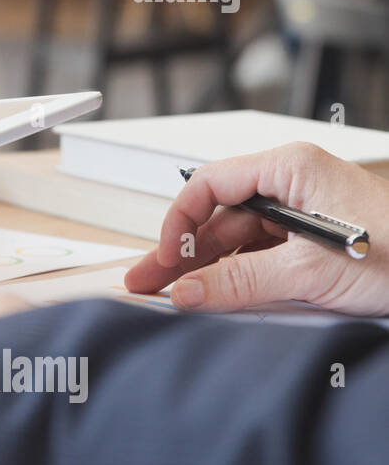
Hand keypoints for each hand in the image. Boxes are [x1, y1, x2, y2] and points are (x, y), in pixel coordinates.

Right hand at [125, 142, 388, 314]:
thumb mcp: (309, 273)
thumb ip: (239, 282)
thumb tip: (188, 292)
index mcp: (289, 168)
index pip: (208, 185)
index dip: (177, 222)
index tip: (162, 257)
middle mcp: (293, 183)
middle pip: (218, 214)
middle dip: (183, 251)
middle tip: (150, 282)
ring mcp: (303, 210)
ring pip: (238, 237)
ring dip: (209, 267)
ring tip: (180, 296)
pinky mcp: (314, 238)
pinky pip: (262, 252)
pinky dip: (239, 274)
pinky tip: (220, 296)